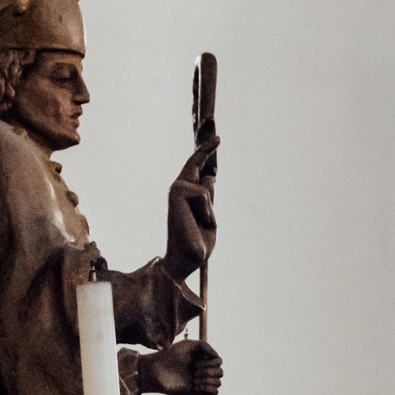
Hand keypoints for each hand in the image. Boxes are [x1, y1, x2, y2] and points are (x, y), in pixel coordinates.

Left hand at [138, 340, 222, 394]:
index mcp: (203, 359)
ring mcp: (201, 382)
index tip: (196, 360)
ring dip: (207, 379)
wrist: (156, 370)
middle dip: (208, 371)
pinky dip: (208, 388)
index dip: (211, 361)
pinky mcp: (197, 393)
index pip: (218, 361)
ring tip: (193, 378)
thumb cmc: (170, 355)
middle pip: (220, 372)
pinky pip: (214, 393)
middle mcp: (203, 371)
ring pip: (218, 383)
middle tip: (193, 370)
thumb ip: (206, 346)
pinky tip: (195, 386)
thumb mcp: (189, 345)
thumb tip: (218, 358)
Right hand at [163, 136, 219, 281]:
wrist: (188, 259)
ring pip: (206, 187)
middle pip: (195, 162)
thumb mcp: (209, 217)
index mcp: (186, 195)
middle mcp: (178, 188)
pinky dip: (207, 212)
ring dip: (210, 210)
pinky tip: (199, 223)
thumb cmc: (198, 243)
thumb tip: (209, 176)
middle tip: (219, 135)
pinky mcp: (177, 192)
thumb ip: (208, 198)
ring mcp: (176, 189)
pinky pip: (204, 195)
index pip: (197, 168)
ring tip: (202, 224)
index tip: (217, 139)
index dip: (206, 153)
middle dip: (206, 148)